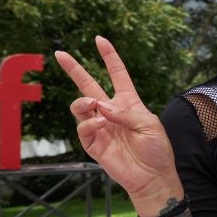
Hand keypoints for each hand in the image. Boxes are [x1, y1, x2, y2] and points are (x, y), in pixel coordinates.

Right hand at [55, 37, 178, 201]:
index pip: (117, 74)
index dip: (109, 57)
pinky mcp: (93, 144)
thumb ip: (126, 112)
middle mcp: (111, 111)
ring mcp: (100, 127)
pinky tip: (101, 124)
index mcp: (128, 102)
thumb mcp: (149, 125)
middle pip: (88, 86)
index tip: (99, 39)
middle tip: (60, 54)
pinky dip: (90, 124)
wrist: (152, 177)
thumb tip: (101, 107)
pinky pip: (83, 129)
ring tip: (93, 105)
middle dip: (74, 69)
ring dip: (83, 102)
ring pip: (80, 106)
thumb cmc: (156, 150)